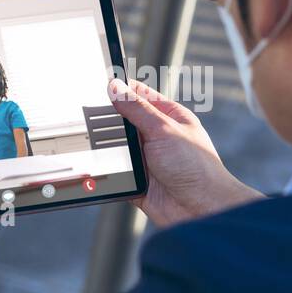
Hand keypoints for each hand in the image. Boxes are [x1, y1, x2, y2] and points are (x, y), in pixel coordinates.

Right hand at [108, 78, 261, 227]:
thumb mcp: (164, 129)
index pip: (139, 95)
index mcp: (168, 116)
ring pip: (117, 145)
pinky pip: (116, 170)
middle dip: (109, 119)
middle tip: (89, 115)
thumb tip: (115, 87)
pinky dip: (108, 168)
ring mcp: (146, 158)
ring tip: (96, 142)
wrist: (201, 209)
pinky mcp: (137, 179)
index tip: (98, 83)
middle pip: (124, 120)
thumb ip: (137, 109)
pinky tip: (101, 164)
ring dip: (108, 146)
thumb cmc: (196, 167)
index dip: (120, 88)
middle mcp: (157, 135)